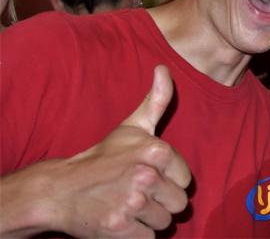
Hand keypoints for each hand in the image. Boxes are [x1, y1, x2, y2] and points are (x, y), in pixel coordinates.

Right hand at [59, 65, 191, 236]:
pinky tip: (121, 222)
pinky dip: (136, 236)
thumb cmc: (102, 158)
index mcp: (157, 150)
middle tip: (137, 194)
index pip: (186, 180)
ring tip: (128, 206)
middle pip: (178, 204)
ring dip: (148, 220)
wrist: (61, 190)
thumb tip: (164, 69)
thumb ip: (157, 101)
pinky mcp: (119, 227)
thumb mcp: (132, 126)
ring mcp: (132, 201)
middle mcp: (146, 174)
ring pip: (164, 223)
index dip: (169, 182)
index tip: (148, 177)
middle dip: (160, 203)